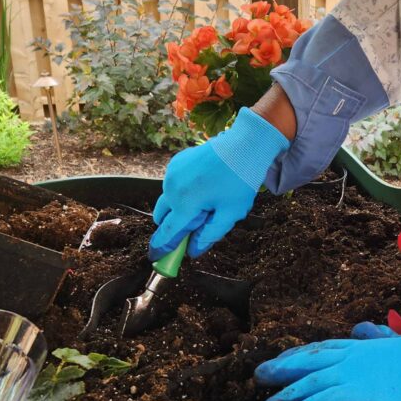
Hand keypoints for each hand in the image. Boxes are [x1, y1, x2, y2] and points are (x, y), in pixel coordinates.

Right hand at [149, 108, 289, 258]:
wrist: (244, 144)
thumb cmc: (240, 179)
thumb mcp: (231, 213)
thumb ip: (210, 234)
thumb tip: (193, 250)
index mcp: (185, 203)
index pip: (168, 231)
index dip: (162, 247)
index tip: (156, 257)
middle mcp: (173, 188)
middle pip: (162, 216)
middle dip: (172, 226)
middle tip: (192, 229)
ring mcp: (172, 173)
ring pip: (168, 199)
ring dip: (179, 207)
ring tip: (207, 202)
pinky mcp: (176, 162)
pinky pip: (173, 184)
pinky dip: (182, 192)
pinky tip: (204, 187)